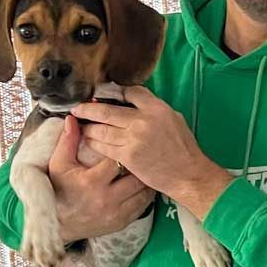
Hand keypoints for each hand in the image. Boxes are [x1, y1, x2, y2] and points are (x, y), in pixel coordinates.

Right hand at [49, 114, 154, 243]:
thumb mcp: (59, 165)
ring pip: (143, 191)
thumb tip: (72, 118)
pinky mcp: (123, 222)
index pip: (117, 158)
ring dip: (145, 178)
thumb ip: (67, 142)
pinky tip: (144, 183)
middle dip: (139, 163)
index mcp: (92, 181)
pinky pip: (143, 206)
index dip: (123, 148)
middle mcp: (108, 198)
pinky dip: (146, 193)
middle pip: (135, 175)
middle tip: (143, 152)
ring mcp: (117, 212)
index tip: (126, 141)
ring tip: (146, 166)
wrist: (60, 224)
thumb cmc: (59, 191)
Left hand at [71, 87, 232, 217]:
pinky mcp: (128, 156)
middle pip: (106, 110)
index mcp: (157, 108)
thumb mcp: (175, 119)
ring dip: (88, 127)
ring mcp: (134, 138)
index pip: (130, 92)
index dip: (115, 93)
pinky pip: (103, 146)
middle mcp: (143, 120)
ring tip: (81, 126)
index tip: (105, 96)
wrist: (188, 174)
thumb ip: (153, 110)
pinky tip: (88, 141)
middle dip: (88, 108)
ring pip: (101, 129)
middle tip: (78, 108)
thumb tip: (133, 104)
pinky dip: (93, 142)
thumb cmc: (184, 148)